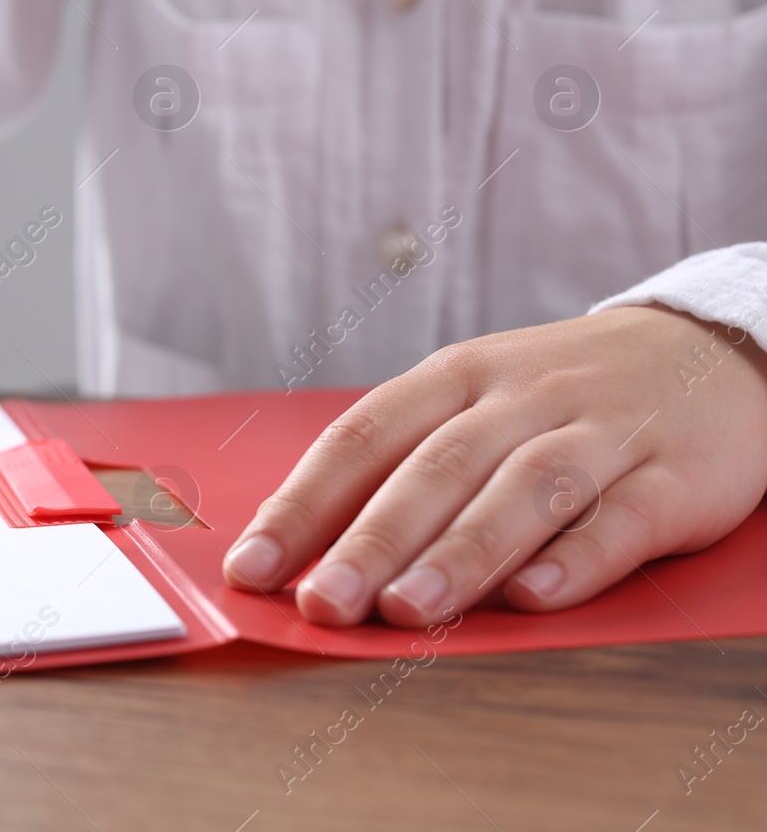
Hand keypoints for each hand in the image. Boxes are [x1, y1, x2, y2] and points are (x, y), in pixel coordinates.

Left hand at [222, 306, 766, 625]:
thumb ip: (399, 467)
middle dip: (371, 540)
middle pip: (436, 468)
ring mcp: (602, 432)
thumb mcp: (473, 402)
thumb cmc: (558, 396)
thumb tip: (303, 550)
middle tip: (323, 603)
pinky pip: (624, 518)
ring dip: (463, 552)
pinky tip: (535, 598)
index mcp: (455, 376)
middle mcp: (522, 397)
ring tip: (410, 608)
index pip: (362, 436)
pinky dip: (578, 559)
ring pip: (525, 490)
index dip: (302, 503)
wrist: (708, 350)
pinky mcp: (676, 476)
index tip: (251, 566)